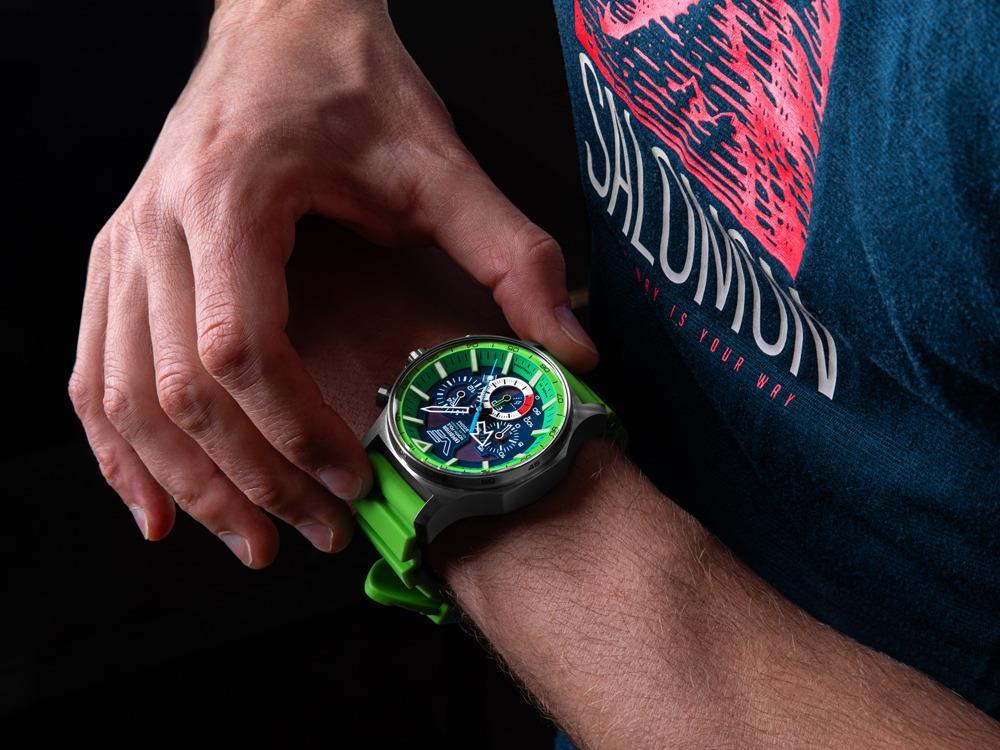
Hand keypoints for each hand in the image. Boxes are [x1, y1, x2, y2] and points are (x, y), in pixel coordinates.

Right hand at [67, 0, 597, 567]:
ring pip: (122, 393)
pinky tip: (150, 504)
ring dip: (183, 483)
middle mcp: (158, 223)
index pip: (241, 348)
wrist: (283, 25)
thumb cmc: (354, 88)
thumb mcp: (443, 163)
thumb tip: (573, 350)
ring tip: (248, 542)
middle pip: (178, 388)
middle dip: (248, 480)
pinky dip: (117, 447)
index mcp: (232, 196)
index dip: (295, 431)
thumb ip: (512, 254)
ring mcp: (126, 243)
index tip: (353, 479)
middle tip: (314, 537)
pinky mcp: (121, 260)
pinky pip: (93, 370)